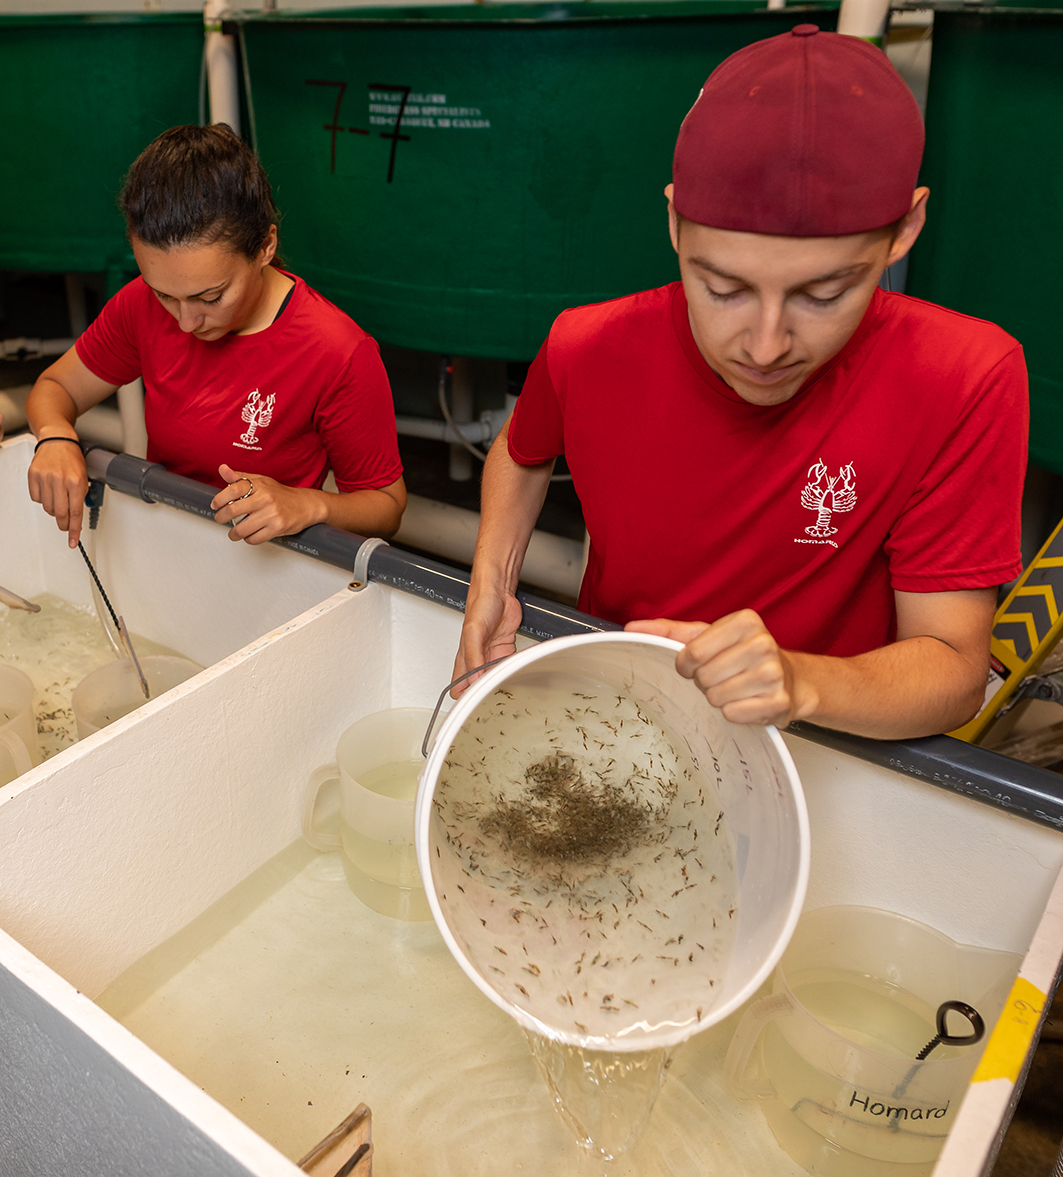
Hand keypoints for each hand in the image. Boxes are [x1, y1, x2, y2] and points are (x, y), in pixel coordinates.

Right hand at [28, 437, 87, 547]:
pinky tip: (48, 489)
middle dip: (64, 524)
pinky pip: (36, 498)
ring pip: (47, 508)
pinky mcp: (33, 476)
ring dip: (54, 509)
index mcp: (76, 482)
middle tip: (66, 525)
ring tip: (59, 497)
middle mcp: (60, 480)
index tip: (73, 542)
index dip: (74, 530)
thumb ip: (80, 497)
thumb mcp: (84, 478)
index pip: (75, 513)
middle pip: (60, 514)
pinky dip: (43, 499)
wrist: (57, 440)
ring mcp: (45, 478)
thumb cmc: (72, 459)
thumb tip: (76, 518)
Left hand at [212, 463, 324, 544]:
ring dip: (233, 533)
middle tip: (220, 519)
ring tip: (234, 532)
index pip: (233, 489)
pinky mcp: (277, 528)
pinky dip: (248, 539)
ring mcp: (272, 514)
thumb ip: (241, 478)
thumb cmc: (282, 494)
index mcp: (260, 485)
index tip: (215, 505)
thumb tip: (222, 469)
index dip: (219, 498)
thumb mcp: (262, 481)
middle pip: (233, 510)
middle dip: (221, 518)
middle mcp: (266, 498)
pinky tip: (249, 535)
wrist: (306, 505)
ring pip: (242, 529)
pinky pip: (254, 538)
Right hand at [452, 583, 522, 697]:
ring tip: (508, 686)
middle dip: (486, 694)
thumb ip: (473, 657)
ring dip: (501, 683)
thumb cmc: (480, 606)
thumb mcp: (473, 633)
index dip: (465, 698)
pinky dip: (513, 672)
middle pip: (478, 688)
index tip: (476, 701)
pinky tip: (516, 672)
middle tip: (496, 697)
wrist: (499, 593)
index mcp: (464, 659)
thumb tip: (473, 679)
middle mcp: (477, 660)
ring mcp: (492, 657)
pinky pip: (508, 668)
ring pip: (495, 680)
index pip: (459, 688)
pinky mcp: (506, 652)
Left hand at [626, 610, 806, 726]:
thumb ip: (668, 631)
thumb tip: (631, 627)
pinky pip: (733, 714)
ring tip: (734, 687)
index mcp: (745, 621)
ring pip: (717, 697)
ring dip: (718, 697)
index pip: (692, 652)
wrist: (789, 678)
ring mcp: (774, 674)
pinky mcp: (779, 702)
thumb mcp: (707, 635)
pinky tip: (746, 701)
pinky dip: (733, 712)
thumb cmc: (741, 654)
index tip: (695, 664)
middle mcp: (763, 644)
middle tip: (720, 676)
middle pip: (704, 676)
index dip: (685, 664)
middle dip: (704, 681)